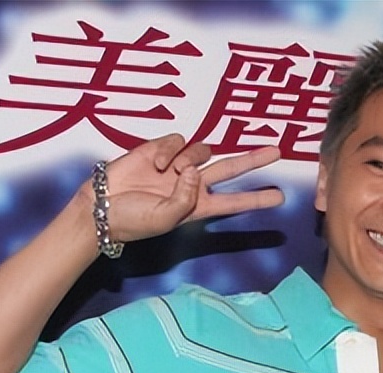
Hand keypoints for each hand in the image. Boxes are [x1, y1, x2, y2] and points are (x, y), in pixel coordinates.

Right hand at [93, 134, 284, 242]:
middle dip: (253, 160)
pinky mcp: (160, 149)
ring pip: (202, 151)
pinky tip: (156, 165)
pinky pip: (177, 141)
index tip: (281, 198)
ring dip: (189, 159)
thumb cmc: (133, 221)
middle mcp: (192, 185)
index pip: (235, 202)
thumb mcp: (165, 220)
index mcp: (198, 206)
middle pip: (231, 168)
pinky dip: (169, 151)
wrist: (102, 207)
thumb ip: (185, 200)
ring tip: (168, 173)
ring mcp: (177, 166)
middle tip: (277, 151)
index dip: (257, 199)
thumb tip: (194, 172)